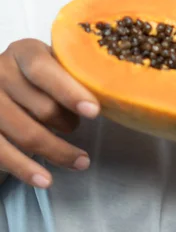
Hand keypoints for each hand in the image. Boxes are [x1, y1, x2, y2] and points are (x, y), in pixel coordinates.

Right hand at [0, 39, 99, 188]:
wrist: (2, 87)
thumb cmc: (39, 75)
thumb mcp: (53, 63)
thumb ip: (73, 71)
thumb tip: (109, 91)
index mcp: (22, 51)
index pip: (43, 69)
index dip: (69, 91)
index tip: (94, 111)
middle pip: (40, 106)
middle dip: (67, 123)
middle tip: (79, 126)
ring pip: (26, 134)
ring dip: (57, 151)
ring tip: (81, 160)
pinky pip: (3, 154)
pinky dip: (27, 170)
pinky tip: (46, 180)